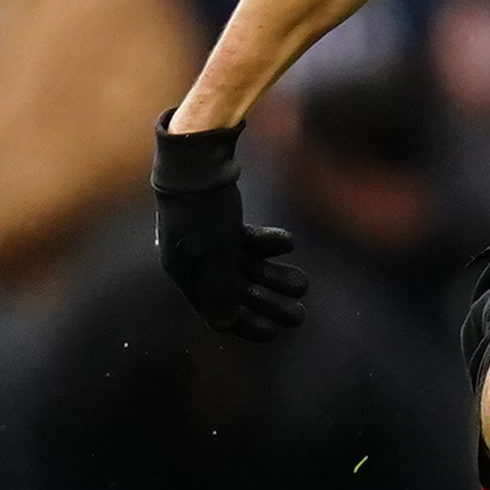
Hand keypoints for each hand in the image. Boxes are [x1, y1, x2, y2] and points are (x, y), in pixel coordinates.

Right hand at [150, 121, 305, 337]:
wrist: (196, 156)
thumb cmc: (201, 208)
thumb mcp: (212, 252)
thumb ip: (219, 288)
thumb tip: (223, 324)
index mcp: (185, 273)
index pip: (215, 313)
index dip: (245, 325)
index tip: (274, 333)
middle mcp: (195, 259)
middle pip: (236, 293)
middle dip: (269, 303)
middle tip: (300, 315)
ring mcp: (210, 239)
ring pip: (247, 268)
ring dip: (275, 277)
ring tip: (303, 284)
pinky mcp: (223, 219)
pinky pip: (249, 242)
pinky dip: (269, 245)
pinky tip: (289, 244)